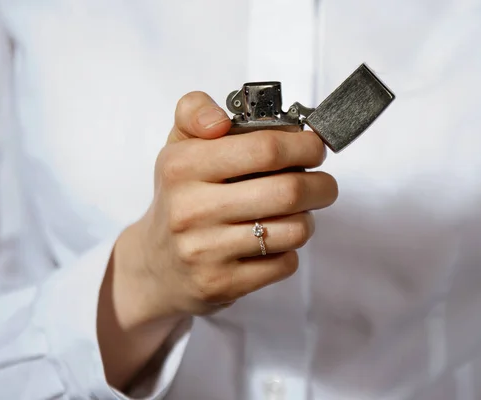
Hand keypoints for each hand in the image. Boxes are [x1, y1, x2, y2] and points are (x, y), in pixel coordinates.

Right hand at [118, 91, 337, 320]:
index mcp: (182, 166)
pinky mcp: (221, 283)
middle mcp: (190, 209)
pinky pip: (284, 263)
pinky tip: (273, 243)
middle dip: (322, 185)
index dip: (304, 147)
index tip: (314, 148)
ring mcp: (205, 250)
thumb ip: (195, 112)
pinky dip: (290, 251)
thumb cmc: (179, 198)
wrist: (156, 265)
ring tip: (295, 214)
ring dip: (307, 220)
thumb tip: (218, 119)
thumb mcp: (177, 147)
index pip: (265, 149)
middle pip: (288, 191)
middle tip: (323, 184)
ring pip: (293, 230)